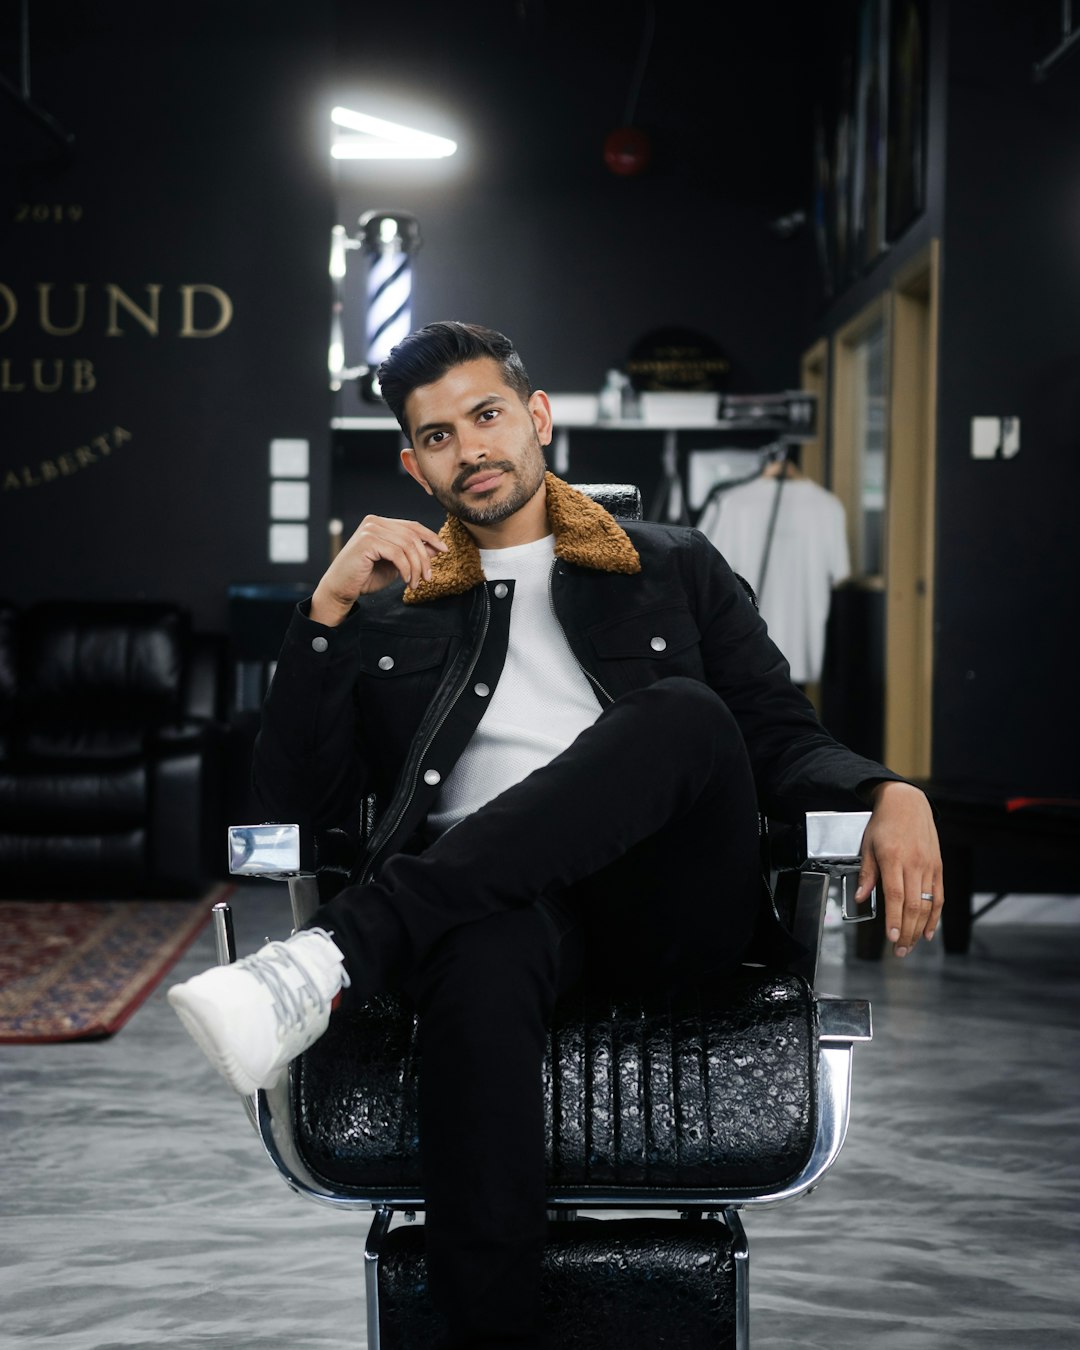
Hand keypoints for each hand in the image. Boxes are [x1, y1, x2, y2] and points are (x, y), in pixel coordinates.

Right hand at [310, 516, 447, 625]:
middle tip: (428, 577)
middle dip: (424, 558)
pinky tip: (406, 581)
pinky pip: (397, 553)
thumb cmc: (366, 576)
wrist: (341, 589)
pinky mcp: (367, 541)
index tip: (444, 550)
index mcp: (380, 523)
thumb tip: (436, 547)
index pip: (412, 526)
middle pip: (412, 535)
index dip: (431, 536)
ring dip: (416, 567)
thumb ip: (412, 554)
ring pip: (407, 545)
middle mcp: (374, 522)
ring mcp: (370, 530)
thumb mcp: (395, 564)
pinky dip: (406, 569)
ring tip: (415, 583)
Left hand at [855, 781, 942, 957]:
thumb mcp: (868, 845)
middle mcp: (914, 864)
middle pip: (912, 905)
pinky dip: (935, 917)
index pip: (895, 895)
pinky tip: (928, 932)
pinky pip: (939, 897)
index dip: (894, 918)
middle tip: (899, 951)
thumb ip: (866, 873)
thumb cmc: (884, 824)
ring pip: (927, 905)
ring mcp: (929, 866)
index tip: (891, 937)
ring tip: (910, 946)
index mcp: (893, 858)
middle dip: (906, 931)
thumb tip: (861, 898)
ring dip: (919, 929)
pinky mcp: (938, 867)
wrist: (908, 803)